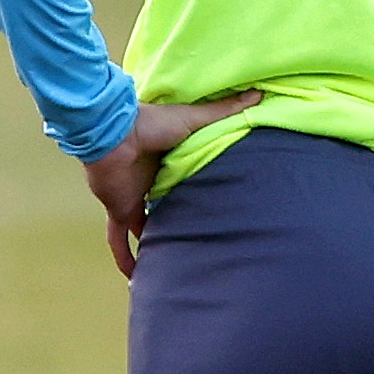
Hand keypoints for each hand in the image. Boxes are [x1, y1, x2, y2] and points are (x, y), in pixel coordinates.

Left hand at [83, 89, 263, 280]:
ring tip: (168, 269)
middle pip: (162, 209)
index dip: (192, 195)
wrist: (115, 132)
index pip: (180, 184)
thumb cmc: (151, 122)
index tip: (210, 208)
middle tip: (194, 243)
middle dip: (174, 225)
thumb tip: (258, 95)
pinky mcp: (118, 209)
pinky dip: (124, 256)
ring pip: (142, 229)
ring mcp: (131, 198)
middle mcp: (148, 184)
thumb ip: (225, 110)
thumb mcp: (195, 118)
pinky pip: (119, 238)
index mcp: (165, 164)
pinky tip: (134, 279)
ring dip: (152, 246)